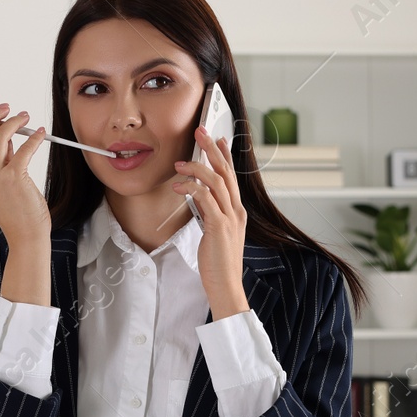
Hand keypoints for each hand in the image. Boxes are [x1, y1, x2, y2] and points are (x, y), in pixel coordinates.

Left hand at [174, 127, 249, 317]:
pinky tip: (179, 186)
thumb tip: (199, 199)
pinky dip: (192, 189)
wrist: (226, 285)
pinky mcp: (219, 227)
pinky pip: (206, 199)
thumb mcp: (215, 233)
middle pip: (226, 171)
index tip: (218, 139)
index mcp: (237, 211)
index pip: (232, 176)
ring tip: (179, 163)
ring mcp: (230, 218)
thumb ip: (211, 215)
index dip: (225, 155)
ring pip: (216, 181)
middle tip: (200, 131)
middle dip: (211, 149)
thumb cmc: (218, 263)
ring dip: (196, 168)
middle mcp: (237, 211)